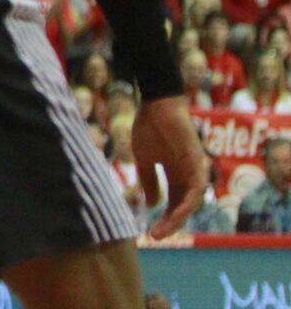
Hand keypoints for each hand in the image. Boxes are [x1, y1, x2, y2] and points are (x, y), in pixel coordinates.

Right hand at [133, 95, 205, 239]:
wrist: (156, 105)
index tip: (149, 232)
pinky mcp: (197, 163)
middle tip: (155, 237)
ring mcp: (195, 170)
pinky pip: (196, 190)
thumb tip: (152, 204)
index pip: (173, 204)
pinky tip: (174, 214)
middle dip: (170, 224)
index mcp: (175, 175)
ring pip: (192, 203)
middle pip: (184, 207)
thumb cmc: (149, 127)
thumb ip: (149, 181)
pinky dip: (187, 204)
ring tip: (162, 230)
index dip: (163, 219)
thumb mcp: (144, 159)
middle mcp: (188, 175)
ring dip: (178, 219)